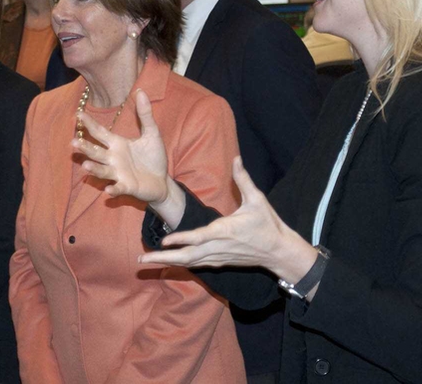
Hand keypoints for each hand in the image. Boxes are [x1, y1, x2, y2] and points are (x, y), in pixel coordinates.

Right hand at [72, 89, 171, 202]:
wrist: (163, 181)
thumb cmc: (154, 157)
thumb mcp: (152, 133)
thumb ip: (145, 114)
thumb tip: (140, 91)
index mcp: (117, 144)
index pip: (100, 133)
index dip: (90, 124)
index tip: (79, 114)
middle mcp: (113, 159)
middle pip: (96, 152)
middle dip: (85, 148)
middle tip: (73, 142)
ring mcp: (119, 174)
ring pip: (103, 170)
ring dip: (94, 169)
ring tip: (85, 165)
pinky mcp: (127, 187)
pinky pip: (118, 188)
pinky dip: (113, 189)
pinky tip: (108, 190)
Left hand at [139, 157, 316, 282]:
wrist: (280, 252)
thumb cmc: (268, 224)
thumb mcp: (257, 200)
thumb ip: (243, 179)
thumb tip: (236, 158)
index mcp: (225, 231)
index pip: (198, 237)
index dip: (180, 240)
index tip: (163, 242)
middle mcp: (218, 247)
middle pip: (187, 256)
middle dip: (163, 259)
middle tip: (141, 259)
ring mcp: (218, 257)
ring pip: (189, 263)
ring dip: (167, 262)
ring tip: (145, 261)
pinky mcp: (220, 262)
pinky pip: (196, 264)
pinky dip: (180, 263)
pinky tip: (166, 262)